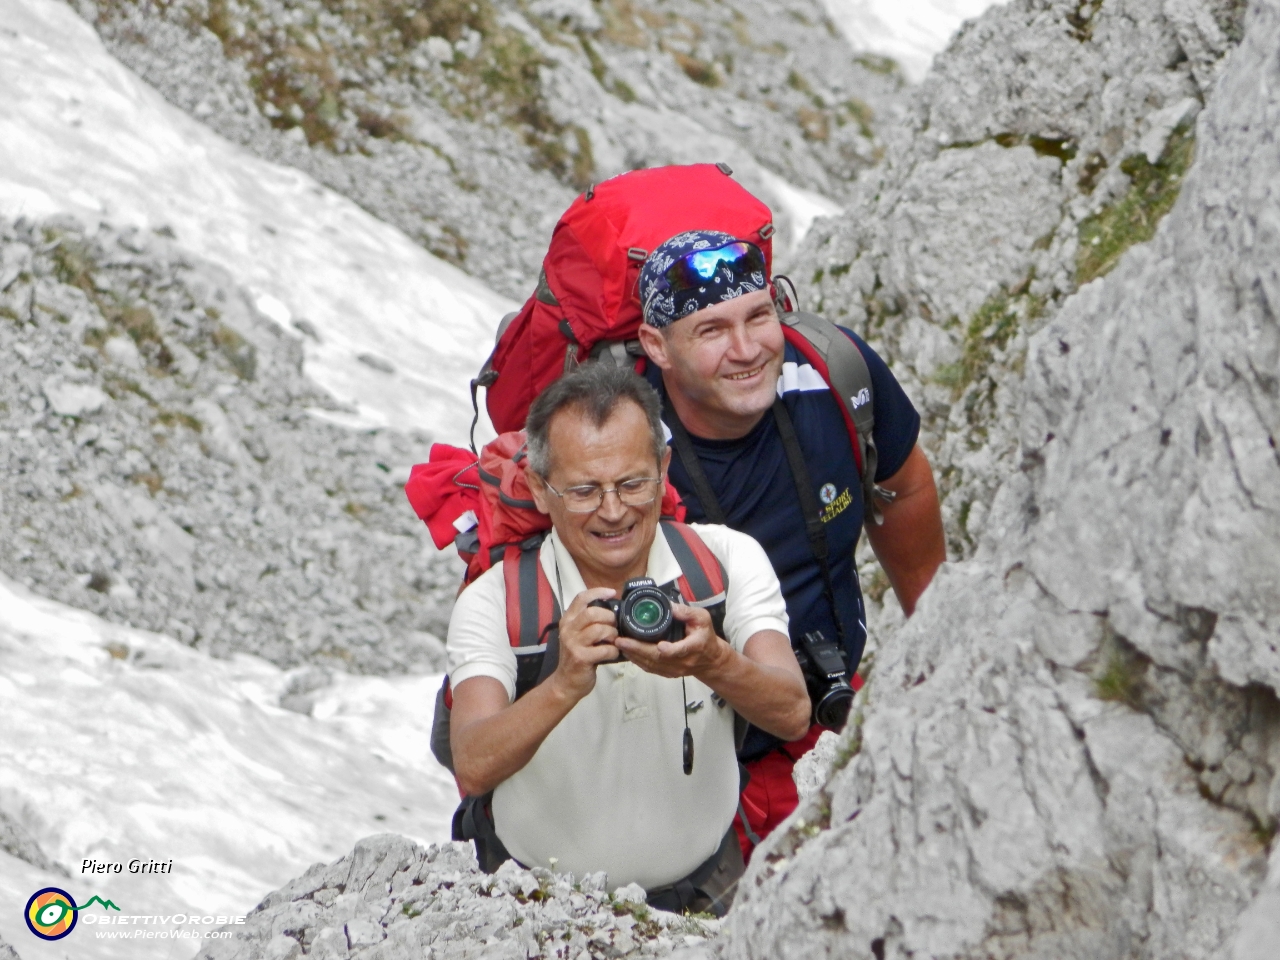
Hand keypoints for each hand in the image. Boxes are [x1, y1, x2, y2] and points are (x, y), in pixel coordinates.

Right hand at [548, 587, 621, 701]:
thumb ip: (589, 622)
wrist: (566, 682)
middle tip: (615, 625)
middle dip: (609, 617)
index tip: (612, 592)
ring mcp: (573, 644)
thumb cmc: (577, 656)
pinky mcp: (581, 658)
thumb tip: (613, 610)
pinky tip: (612, 653)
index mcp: (568, 620)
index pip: (581, 598)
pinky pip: (605, 649)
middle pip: (592, 613)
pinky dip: (613, 650)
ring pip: (599, 629)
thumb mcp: (578, 635)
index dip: (598, 592)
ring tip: (614, 640)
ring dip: (612, 634)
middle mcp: (568, 630)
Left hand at [615, 602, 731, 679]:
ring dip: (634, 655)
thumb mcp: (702, 618)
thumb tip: (669, 606)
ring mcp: (674, 670)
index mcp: (694, 646)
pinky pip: (650, 669)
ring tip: (620, 644)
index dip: (670, 649)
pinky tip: (627, 652)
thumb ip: (687, 612)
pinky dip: (637, 661)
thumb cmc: (705, 636)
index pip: (681, 650)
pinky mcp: (667, 673)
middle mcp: (683, 661)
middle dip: (637, 649)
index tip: (660, 645)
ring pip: (651, 665)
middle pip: (658, 658)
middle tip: (621, 640)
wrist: (709, 659)